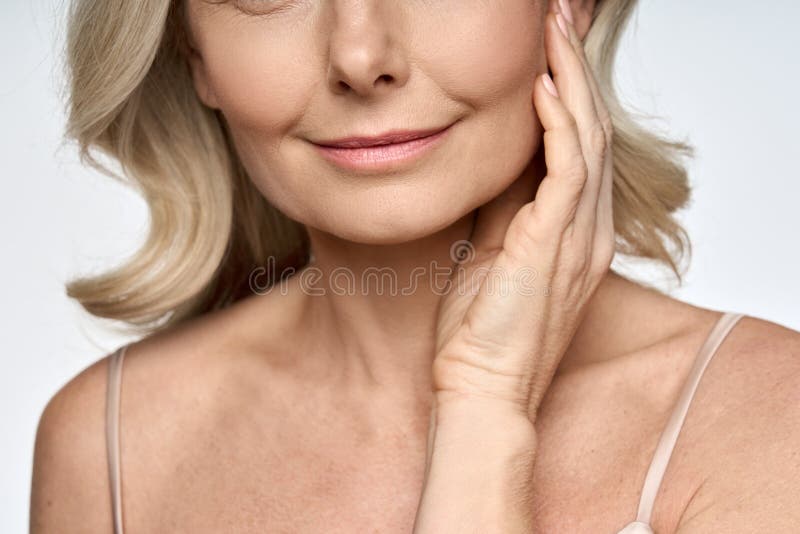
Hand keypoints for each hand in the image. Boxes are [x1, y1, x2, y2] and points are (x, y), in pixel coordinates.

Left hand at [413, 5, 615, 530]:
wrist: (480, 389)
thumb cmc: (480, 332)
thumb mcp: (492, 256)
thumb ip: (502, 211)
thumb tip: (491, 167)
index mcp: (573, 234)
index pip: (580, 147)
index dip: (568, 95)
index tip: (547, 53)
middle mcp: (588, 230)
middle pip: (592, 130)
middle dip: (574, 71)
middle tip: (558, 21)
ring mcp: (578, 238)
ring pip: (587, 139)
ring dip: (570, 81)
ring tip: (553, 33)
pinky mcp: (555, 246)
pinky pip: (568, 170)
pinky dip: (558, 124)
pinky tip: (541, 88)